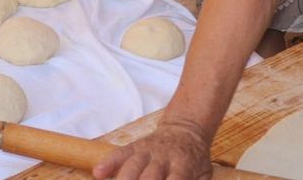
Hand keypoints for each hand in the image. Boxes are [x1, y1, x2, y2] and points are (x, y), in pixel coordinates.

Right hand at [92, 120, 212, 179]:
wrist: (185, 129)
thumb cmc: (194, 159)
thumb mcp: (204, 174)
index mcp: (183, 165)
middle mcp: (164, 157)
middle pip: (149, 177)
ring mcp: (147, 151)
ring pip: (132, 166)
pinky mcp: (135, 146)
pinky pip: (119, 153)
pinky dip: (108, 163)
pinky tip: (98, 174)